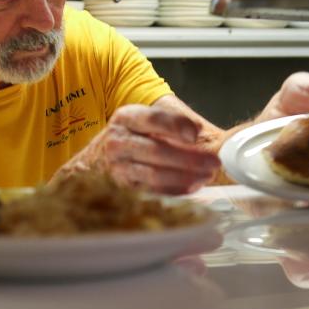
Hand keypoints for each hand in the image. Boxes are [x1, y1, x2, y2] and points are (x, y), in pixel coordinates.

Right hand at [56, 104, 221, 194]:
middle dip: (189, 157)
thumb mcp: (144, 119)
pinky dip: (174, 190)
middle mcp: (117, 141)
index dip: (175, 125)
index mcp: (125, 117)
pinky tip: (191, 187)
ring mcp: (117, 166)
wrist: (95, 160)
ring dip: (185, 176)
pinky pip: (151, 191)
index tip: (197, 133)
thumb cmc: (131, 136)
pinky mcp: (121, 187)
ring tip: (206, 176)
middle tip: (213, 162)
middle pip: (156, 150)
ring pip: (154, 174)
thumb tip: (200, 130)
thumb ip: (171, 120)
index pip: (152, 118)